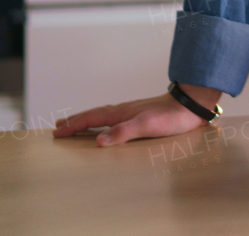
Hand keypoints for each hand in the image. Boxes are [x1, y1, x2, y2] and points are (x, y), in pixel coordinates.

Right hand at [52, 84, 221, 145]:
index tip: (56, 131)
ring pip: (104, 116)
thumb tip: (98, 142)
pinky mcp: (142, 116)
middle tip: (58, 126)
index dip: (73, 125)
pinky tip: (108, 126)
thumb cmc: (171, 116)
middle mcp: (124, 111)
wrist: (192, 105)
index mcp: (121, 113)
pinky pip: (114, 119)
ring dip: (88, 120)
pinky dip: (104, 122)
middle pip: (94, 115)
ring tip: (77, 124)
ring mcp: (133, 112)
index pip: (91, 119)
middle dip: (76, 121)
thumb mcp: (146, 126)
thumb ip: (123, 132)